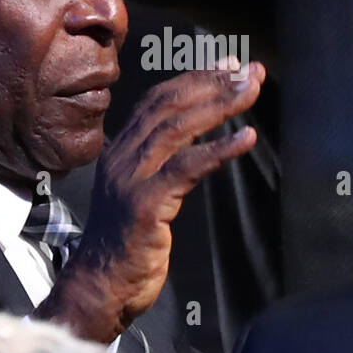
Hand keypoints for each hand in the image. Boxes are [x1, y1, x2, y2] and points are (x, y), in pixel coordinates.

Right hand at [39, 60, 264, 342]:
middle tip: (252, 72)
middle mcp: (123, 157)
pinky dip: (220, 149)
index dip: (195, 79)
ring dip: (220, 105)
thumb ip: (161, 166)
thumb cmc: (127, 246)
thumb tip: (195, 140)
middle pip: (170, 105)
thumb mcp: (142, 194)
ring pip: (178, 127)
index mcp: (121, 151)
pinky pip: (187, 167)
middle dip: (214, 83)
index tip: (228, 65)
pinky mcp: (145, 204)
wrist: (99, 287)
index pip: (158, 100)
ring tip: (252, 91)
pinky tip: (247, 137)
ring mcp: (131, 178)